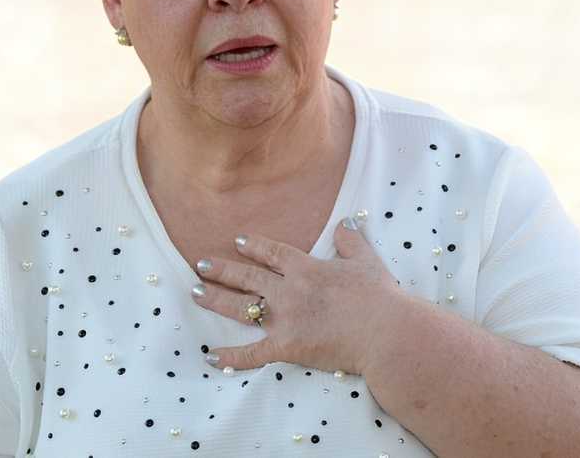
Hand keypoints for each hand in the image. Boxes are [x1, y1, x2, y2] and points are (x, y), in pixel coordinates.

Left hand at [191, 216, 402, 375]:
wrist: (384, 331)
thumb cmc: (379, 296)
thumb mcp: (365, 260)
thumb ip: (351, 240)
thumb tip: (345, 222)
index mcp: (307, 269)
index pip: (273, 253)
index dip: (254, 246)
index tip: (238, 241)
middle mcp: (289, 291)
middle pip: (247, 277)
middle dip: (221, 269)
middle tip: (200, 264)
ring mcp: (284, 319)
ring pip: (241, 307)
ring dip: (215, 299)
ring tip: (195, 291)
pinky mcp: (286, 347)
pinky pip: (252, 353)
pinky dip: (230, 357)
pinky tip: (210, 356)